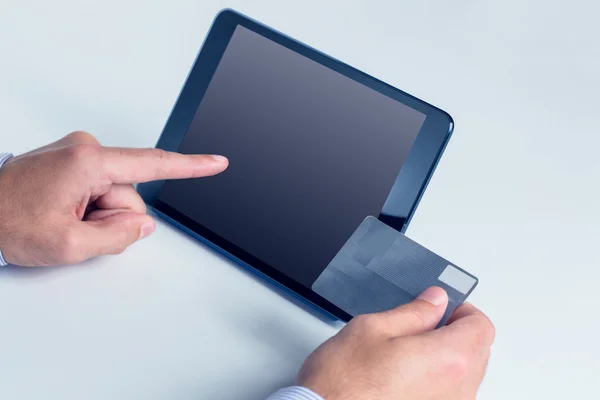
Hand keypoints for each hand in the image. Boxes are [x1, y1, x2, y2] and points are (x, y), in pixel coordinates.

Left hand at [0, 131, 227, 265]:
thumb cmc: (5, 222)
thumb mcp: (68, 245)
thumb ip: (117, 237)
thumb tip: (144, 224)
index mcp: (88, 163)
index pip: (153, 164)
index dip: (191, 167)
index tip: (217, 162)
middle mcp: (85, 150)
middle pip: (130, 195)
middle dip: (112, 218)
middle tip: (75, 228)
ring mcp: (78, 153)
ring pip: (115, 195)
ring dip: (97, 215)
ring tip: (63, 220)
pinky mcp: (72, 161)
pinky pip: (100, 189)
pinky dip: (89, 207)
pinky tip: (63, 212)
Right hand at [298, 287, 494, 399]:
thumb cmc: (343, 381)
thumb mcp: (373, 328)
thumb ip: (413, 313)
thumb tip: (435, 302)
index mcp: (448, 359)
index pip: (481, 326)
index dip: (463, 310)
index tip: (442, 308)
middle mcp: (457, 389)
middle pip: (479, 351)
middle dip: (457, 332)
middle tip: (422, 325)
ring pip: (466, 375)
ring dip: (448, 357)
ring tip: (408, 352)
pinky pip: (451, 394)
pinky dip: (438, 380)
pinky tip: (406, 375)